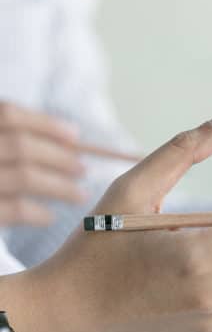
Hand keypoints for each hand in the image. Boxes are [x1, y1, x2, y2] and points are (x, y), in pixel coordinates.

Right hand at [0, 102, 85, 225]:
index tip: (75, 136)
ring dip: (60, 186)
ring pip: (25, 176)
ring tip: (79, 194)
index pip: (8, 114)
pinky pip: (14, 209)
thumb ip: (10, 137)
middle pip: (21, 146)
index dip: (46, 124)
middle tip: (82, 170)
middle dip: (59, 157)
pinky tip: (49, 217)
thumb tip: (69, 136)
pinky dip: (38, 213)